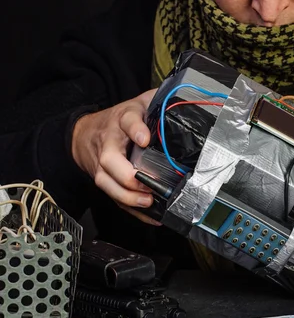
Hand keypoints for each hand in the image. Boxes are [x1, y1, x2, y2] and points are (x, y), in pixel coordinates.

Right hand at [72, 89, 159, 224]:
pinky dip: (132, 210)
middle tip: (147, 183)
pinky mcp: (105, 182)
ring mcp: (102, 166)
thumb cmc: (119, 120)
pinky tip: (151, 216)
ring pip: (107, 183)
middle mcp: (108, 144)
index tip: (145, 139)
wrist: (84, 133)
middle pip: (109, 160)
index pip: (126, 121)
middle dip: (127, 175)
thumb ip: (158, 101)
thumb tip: (185, 102)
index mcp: (120, 121)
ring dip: (127, 196)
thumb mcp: (139, 103)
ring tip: (148, 202)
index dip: (135, 128)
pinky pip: (115, 199)